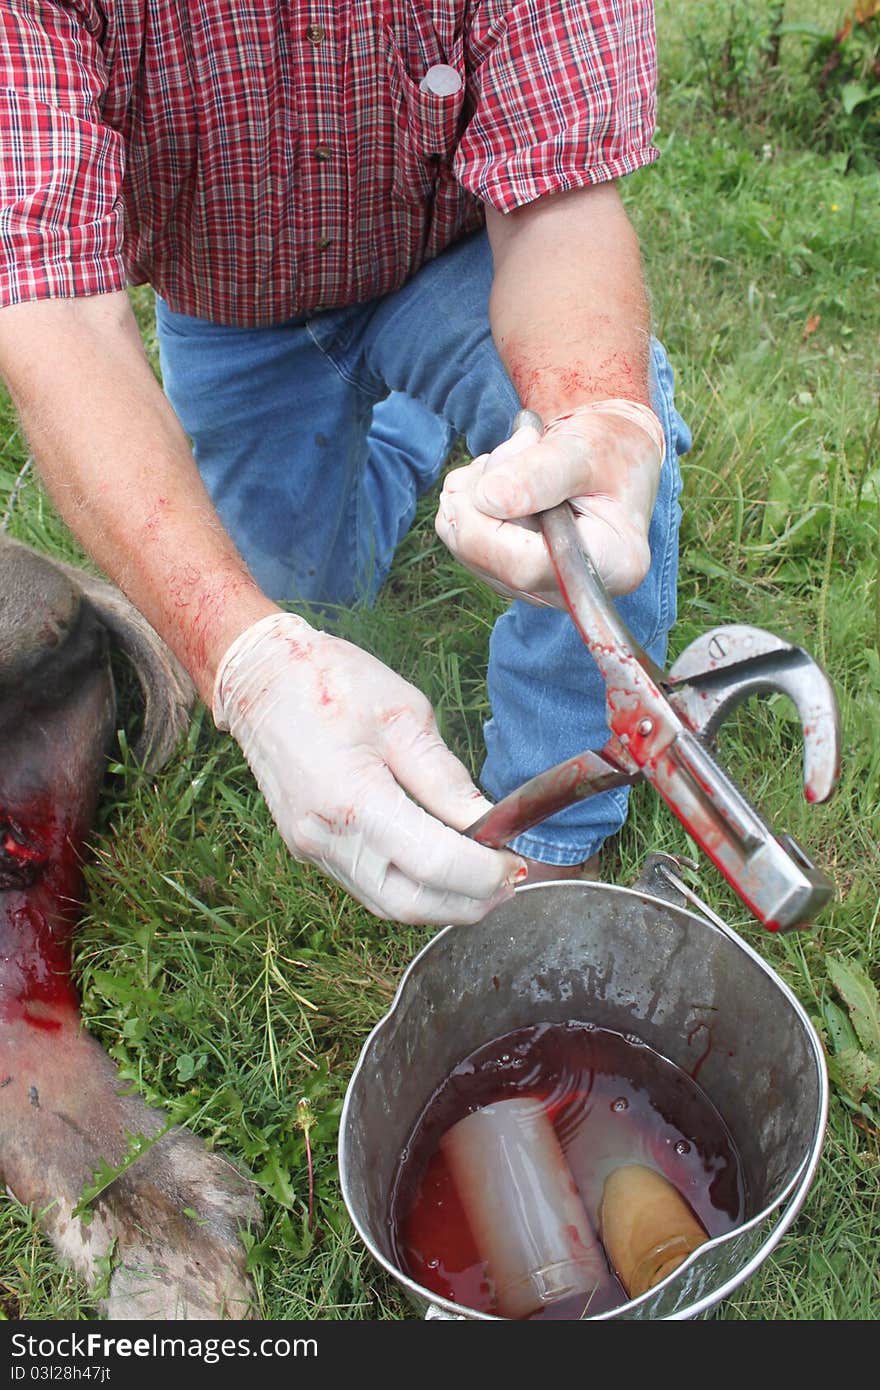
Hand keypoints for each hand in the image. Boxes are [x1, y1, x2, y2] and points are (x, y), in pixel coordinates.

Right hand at [212, 613, 525, 923]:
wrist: (260, 677)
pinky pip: (367, 887)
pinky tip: (439, 868)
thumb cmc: (332, 682)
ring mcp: (312, 849)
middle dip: (467, 903)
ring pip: (387, 905)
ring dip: (440, 903)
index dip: (482, 872)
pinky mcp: (308, 848)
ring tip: (483, 881)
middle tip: (508, 882)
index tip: (515, 863)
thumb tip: (489, 823)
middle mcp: (327, 838)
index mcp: (354, 800)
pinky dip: (410, 888)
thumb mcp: (404, 716)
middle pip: (409, 904)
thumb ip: (446, 778)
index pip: (433, 864)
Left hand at [435, 400, 665, 605]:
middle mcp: (576, 589)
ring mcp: (541, 588)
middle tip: (514, 447)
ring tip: (516, 458)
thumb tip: (487, 499)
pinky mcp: (515, 577)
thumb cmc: (609, 449)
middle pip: (493, 563)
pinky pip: (466, 545)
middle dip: (479, 499)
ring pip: (469, 552)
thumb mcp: (583, 449)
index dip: (488, 525)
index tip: (487, 472)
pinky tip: (503, 480)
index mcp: (612, 563)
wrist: (610, 452)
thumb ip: (540, 473)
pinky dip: (471, 504)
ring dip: (473, 495)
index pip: (528, 568)